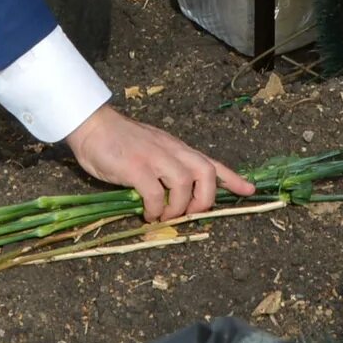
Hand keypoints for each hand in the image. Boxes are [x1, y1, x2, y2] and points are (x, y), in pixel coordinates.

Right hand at [62, 105, 254, 224]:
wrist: (93, 126)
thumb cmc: (120, 141)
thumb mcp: (152, 150)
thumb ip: (166, 168)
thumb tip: (178, 196)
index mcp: (177, 149)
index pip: (211, 163)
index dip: (232, 178)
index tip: (249, 190)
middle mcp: (172, 151)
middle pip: (206, 173)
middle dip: (205, 200)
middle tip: (190, 214)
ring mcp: (155, 158)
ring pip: (184, 185)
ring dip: (178, 208)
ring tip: (164, 216)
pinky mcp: (136, 167)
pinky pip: (155, 194)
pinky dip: (155, 209)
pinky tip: (147, 214)